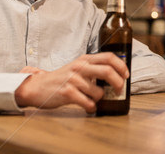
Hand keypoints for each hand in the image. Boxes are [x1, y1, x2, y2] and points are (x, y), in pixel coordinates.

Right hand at [14, 53, 129, 112]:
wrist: (38, 87)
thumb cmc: (62, 78)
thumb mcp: (78, 68)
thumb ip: (94, 69)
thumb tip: (116, 76)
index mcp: (85, 59)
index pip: (109, 57)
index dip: (121, 66)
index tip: (126, 75)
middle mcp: (80, 67)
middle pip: (108, 71)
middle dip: (118, 83)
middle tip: (119, 91)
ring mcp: (73, 79)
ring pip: (98, 92)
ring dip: (99, 99)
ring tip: (92, 99)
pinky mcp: (67, 92)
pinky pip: (88, 103)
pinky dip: (91, 107)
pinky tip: (87, 106)